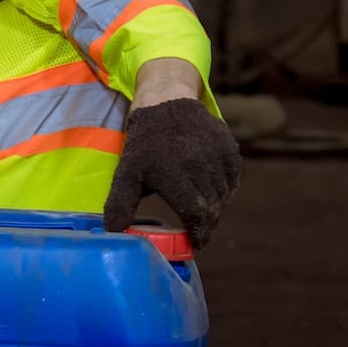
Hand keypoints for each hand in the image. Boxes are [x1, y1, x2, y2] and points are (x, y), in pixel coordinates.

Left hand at [101, 98, 242, 248]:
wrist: (166, 103)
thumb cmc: (145, 144)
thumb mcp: (126, 174)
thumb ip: (120, 206)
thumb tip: (115, 233)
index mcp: (174, 176)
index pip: (196, 216)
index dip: (198, 233)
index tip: (196, 243)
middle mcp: (200, 167)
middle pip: (212, 209)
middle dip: (206, 223)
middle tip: (198, 230)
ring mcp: (218, 156)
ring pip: (224, 195)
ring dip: (215, 207)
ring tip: (203, 211)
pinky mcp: (230, 148)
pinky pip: (232, 179)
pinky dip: (224, 189)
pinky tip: (211, 189)